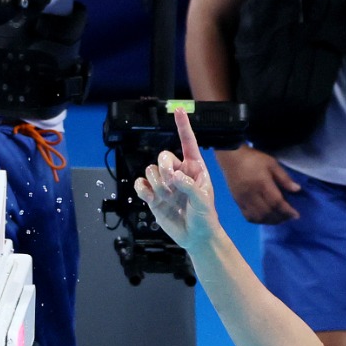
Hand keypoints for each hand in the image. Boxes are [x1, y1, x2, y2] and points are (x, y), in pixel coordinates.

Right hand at [133, 107, 218, 249]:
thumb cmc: (205, 216)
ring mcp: (165, 184)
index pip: (187, 142)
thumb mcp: (202, 199)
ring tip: (168, 197)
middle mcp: (178, 172)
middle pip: (162, 156)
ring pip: (151, 170)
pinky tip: (151, 198)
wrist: (196, 237)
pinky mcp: (153, 196)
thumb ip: (188, 185)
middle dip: (164, 167)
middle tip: (171, 181)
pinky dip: (143, 189)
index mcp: (194, 168)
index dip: (182, 125)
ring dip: (157, 183)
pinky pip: (140, 184)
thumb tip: (172, 176)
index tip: (178, 109)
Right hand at [214, 146, 300, 223]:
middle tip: (289, 216)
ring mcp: (243, 200)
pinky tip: (266, 218)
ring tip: (279, 218)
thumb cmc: (253, 159)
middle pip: (268, 212)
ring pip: (258, 217)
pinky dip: (259, 220)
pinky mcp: (238, 203)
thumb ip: (284, 178)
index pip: (276, 202)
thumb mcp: (272, 164)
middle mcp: (252, 194)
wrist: (231, 158)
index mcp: (261, 183)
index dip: (287, 211)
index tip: (296, 215)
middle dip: (281, 217)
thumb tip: (297, 190)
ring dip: (271, 221)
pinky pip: (249, 217)